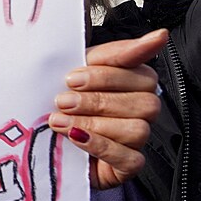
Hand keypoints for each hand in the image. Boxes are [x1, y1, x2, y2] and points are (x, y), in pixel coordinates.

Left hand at [50, 28, 167, 189]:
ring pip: (136, 129)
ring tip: (60, 120)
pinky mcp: (129, 166)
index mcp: (134, 82)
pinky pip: (129, 158)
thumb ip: (116, 52)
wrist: (41, 141)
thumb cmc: (65, 103)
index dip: (106, 74)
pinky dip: (100, 146)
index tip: (73, 76)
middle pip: (142, 101)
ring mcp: (138, 139)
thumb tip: (159, 35)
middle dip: (96, 99)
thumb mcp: (80, 70)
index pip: (139, 72)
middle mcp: (142, 110)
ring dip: (93, 123)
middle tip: (63, 99)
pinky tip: (75, 138)